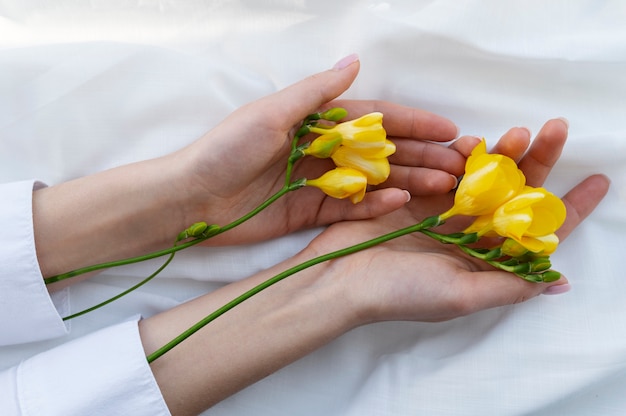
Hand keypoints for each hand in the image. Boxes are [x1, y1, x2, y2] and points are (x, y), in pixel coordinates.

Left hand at [172, 55, 461, 244]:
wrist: (193, 198)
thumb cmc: (227, 149)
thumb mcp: (271, 112)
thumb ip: (316, 94)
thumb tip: (355, 62)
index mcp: (315, 120)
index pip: (374, 118)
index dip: (412, 122)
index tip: (448, 129)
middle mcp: (322, 149)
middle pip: (381, 151)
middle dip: (420, 155)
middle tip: (457, 167)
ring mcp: (319, 182)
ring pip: (373, 180)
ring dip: (408, 181)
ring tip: (443, 187)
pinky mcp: (310, 211)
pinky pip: (351, 208)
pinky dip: (377, 206)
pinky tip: (404, 203)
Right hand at [301, 119, 609, 323]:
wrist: (339, 278)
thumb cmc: (400, 293)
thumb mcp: (460, 295)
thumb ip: (508, 286)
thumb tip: (559, 284)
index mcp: (485, 262)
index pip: (537, 234)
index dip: (569, 209)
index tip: (598, 183)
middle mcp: (469, 236)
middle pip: (514, 195)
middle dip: (537, 163)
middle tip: (553, 129)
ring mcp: (443, 214)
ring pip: (484, 176)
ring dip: (503, 154)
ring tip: (517, 132)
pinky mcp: (417, 197)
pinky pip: (448, 170)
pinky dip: (463, 155)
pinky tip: (474, 140)